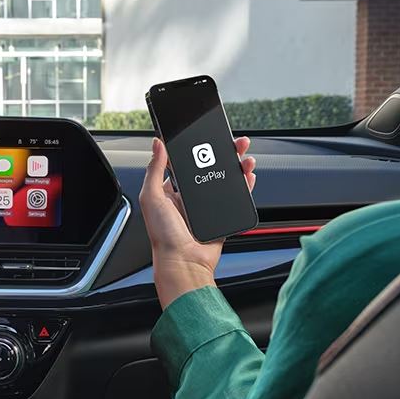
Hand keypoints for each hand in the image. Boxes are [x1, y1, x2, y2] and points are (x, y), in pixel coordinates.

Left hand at [140, 136, 256, 307]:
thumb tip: (157, 144)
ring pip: (225, 179)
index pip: (187, 162)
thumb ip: (155, 169)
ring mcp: (206, 207)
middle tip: (235, 142)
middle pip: (210, 167)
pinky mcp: (221, 216)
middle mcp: (189, 196)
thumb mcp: (151, 198)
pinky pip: (235, 197)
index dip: (198, 148)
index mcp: (171, 190)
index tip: (208, 136)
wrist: (184, 262)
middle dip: (225, 153)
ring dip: (237, 166)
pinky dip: (244, 185)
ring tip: (245, 157)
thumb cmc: (163, 236)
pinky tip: (248, 175)